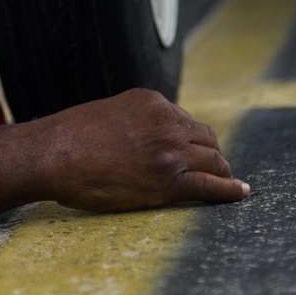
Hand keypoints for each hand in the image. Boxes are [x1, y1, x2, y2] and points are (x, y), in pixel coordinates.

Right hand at [30, 88, 248, 210]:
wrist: (54, 154)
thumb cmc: (69, 138)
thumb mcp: (108, 112)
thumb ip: (134, 121)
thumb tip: (141, 140)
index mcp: (150, 101)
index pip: (184, 119)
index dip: (190, 138)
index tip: (191, 149)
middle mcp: (165, 121)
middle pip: (206, 137)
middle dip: (210, 153)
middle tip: (212, 167)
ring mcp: (169, 150)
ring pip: (214, 159)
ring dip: (221, 171)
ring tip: (226, 181)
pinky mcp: (169, 181)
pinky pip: (211, 186)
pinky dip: (230, 190)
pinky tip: (241, 193)